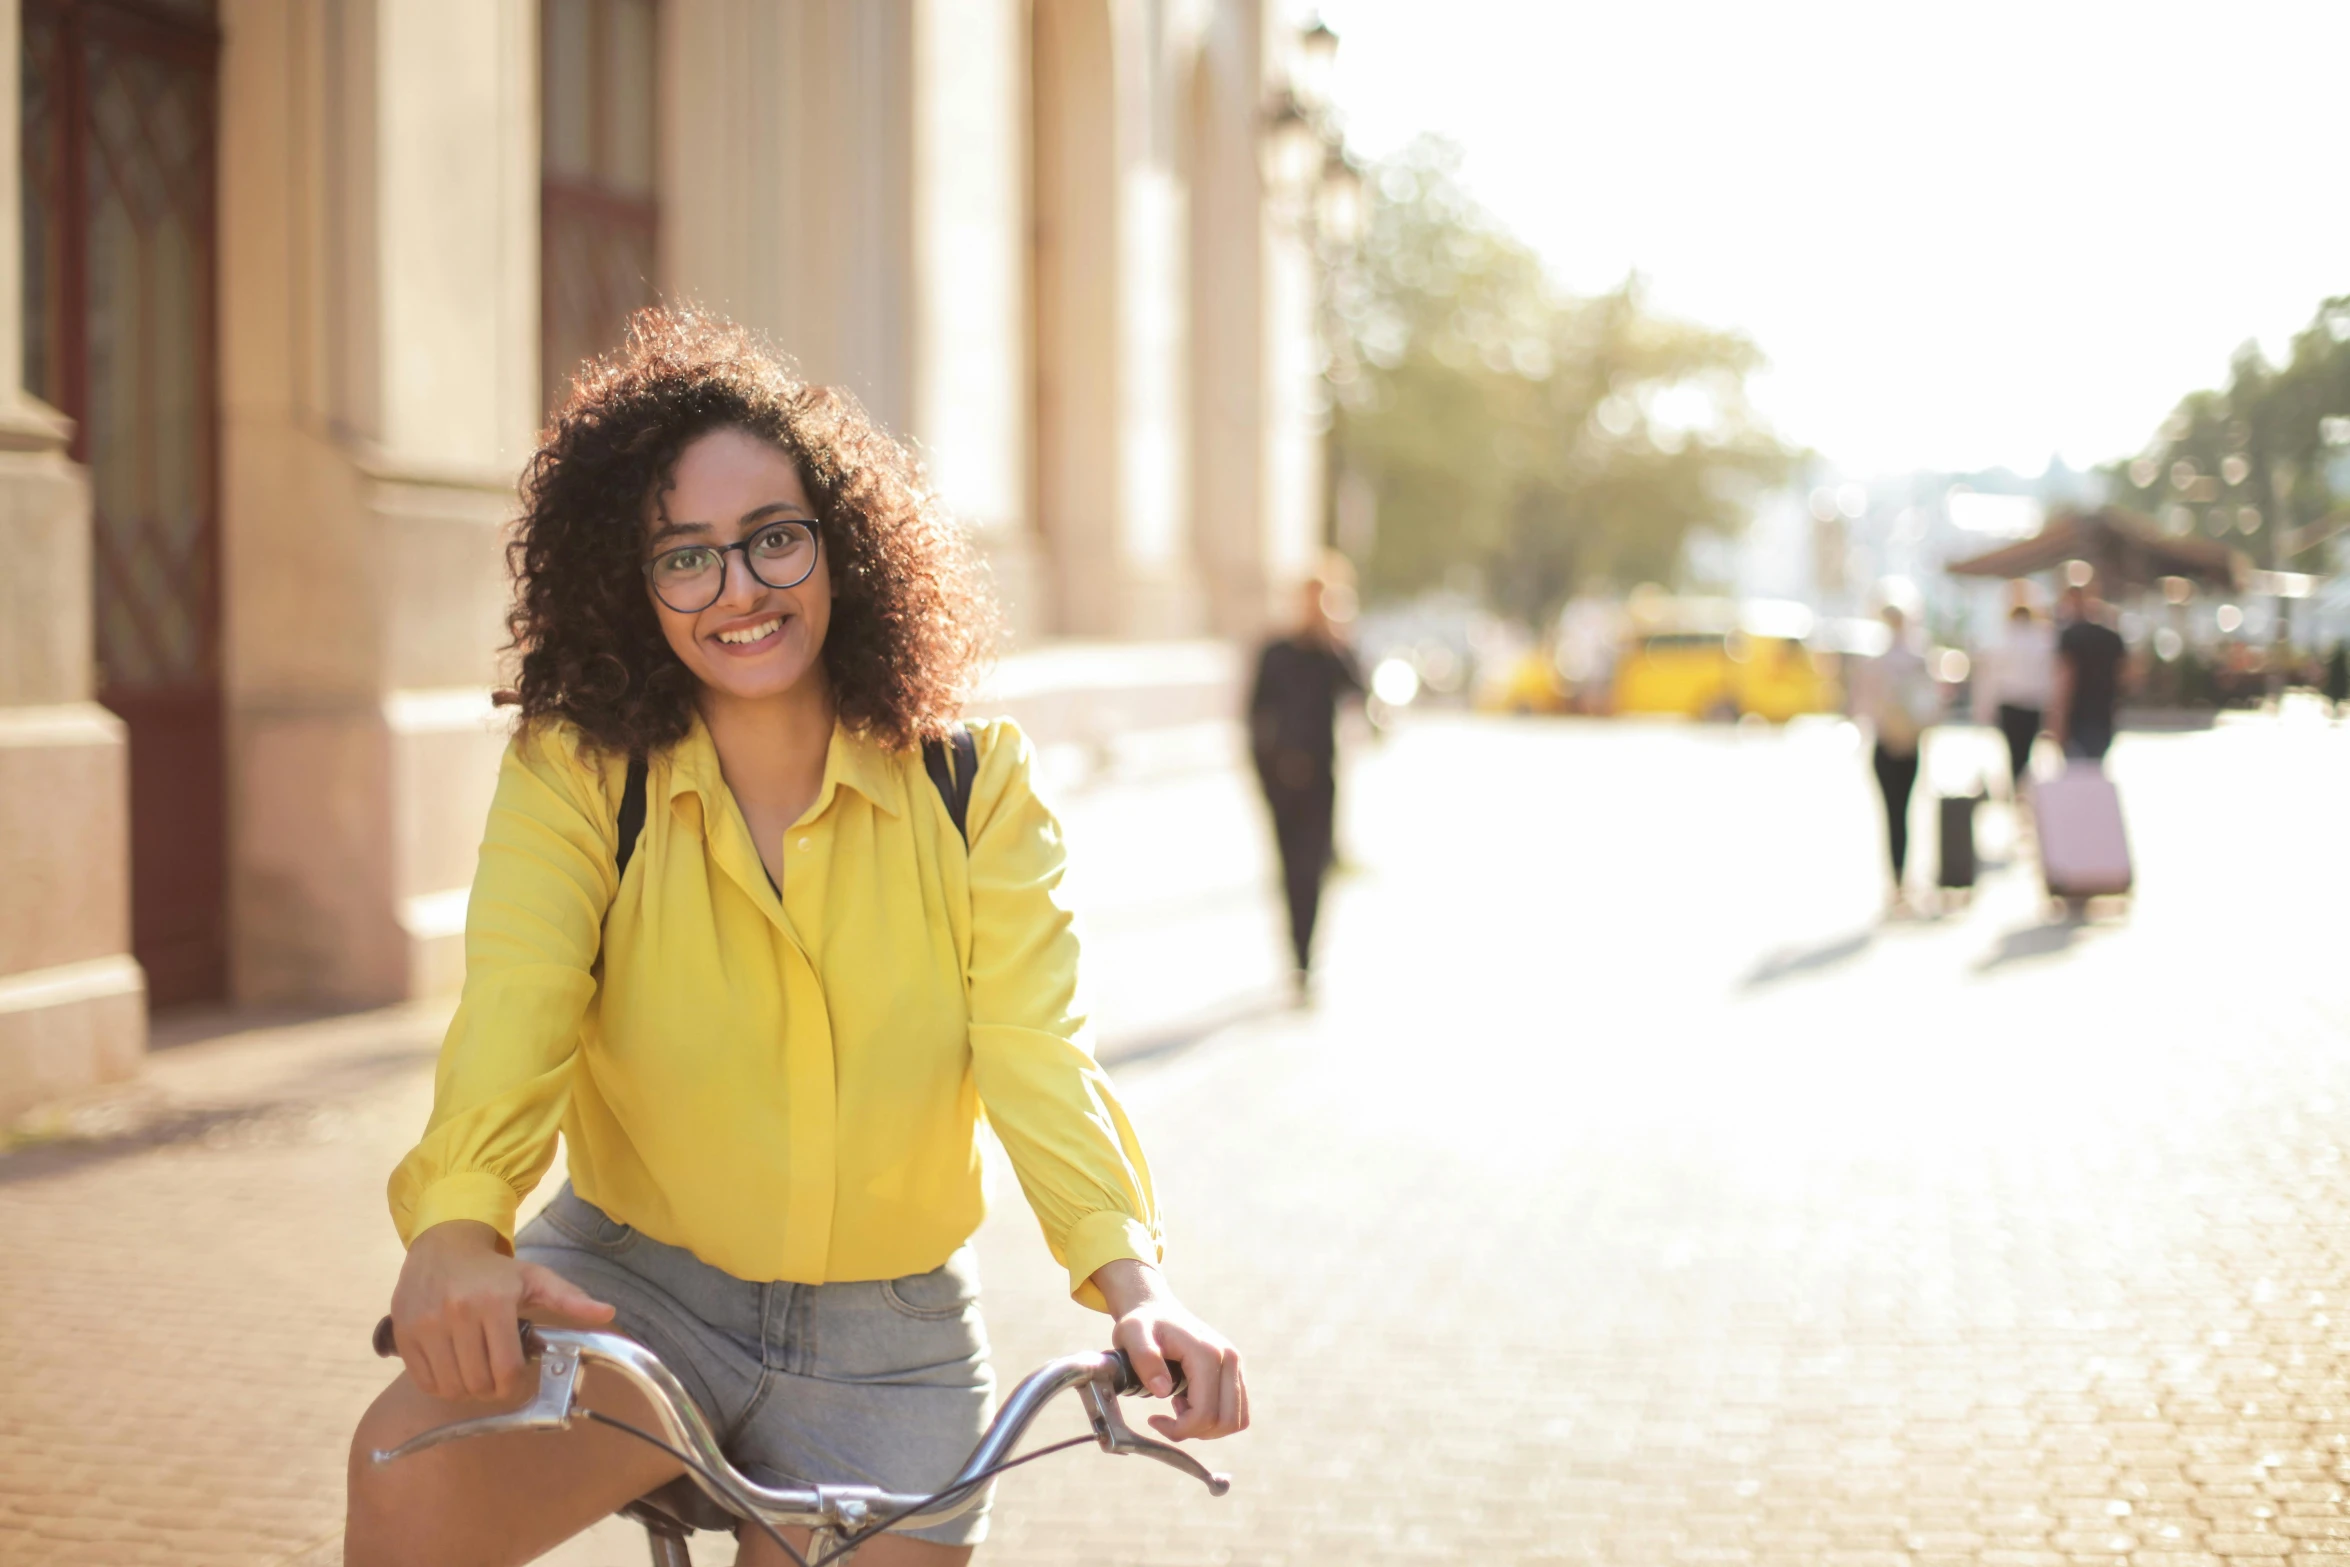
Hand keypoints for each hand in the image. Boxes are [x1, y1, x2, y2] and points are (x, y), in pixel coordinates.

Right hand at [387, 1219, 613, 1402]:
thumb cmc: (493, 1269)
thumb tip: (607, 1313)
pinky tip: (453, 1369)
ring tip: (476, 1372)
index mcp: (493, 1301)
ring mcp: (425, 1325)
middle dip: (492, 1389)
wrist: (443, 1246)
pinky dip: (441, 1385)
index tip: (516, 1377)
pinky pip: (424, 1381)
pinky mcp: (403, 1333)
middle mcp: (455, 1313)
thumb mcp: (535, 1278)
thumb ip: (570, 1299)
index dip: (514, 1384)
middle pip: (477, 1382)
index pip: (505, 1368)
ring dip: (466, 1390)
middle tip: (497, 1377)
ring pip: (450, 1387)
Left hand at [1091, 1259, 1248, 1441]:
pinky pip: (1237, 1412)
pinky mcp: (1235, 1372)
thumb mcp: (1132, 1335)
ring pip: (1236, 1421)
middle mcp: (1229, 1358)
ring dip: (1206, 1427)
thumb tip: (1162, 1390)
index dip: (1179, 1429)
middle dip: (1194, 1431)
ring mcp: (1235, 1365)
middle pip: (1225, 1421)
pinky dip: (1215, 1419)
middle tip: (1168, 1417)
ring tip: (1179, 1407)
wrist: (1157, 1310)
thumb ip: (1145, 1359)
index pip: (1204, 1413)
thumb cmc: (1142, 1324)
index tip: (1153, 1420)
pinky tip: (1190, 1403)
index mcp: (1207, 1352)